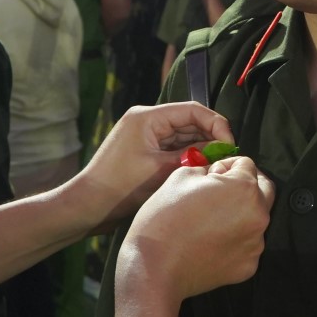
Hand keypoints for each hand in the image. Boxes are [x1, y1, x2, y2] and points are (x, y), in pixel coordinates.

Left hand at [74, 102, 233, 230]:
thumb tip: (219, 151)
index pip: (192, 110)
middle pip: (189, 121)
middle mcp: (147, 121)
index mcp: (148, 117)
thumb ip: (192, 156)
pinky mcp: (145, 151)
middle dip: (210, 138)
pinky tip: (200, 171)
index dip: (216, 125)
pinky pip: (173, 149)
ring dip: (200, 149)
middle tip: (227, 159)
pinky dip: (187, 157)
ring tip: (216, 167)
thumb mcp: (161, 170)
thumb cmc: (118, 187)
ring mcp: (145, 136)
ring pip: (183, 136)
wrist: (87, 206)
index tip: (229, 145)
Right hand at [115, 157, 274, 315]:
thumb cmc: (165, 218)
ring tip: (210, 219)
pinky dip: (235, 239)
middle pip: (264, 189)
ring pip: (255, 218)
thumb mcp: (182, 176)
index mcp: (244, 188)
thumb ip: (207, 169)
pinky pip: (247, 244)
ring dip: (240, 213)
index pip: (247, 164)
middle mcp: (258, 216)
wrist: (155, 267)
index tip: (211, 175)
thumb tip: (215, 174)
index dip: (226, 165)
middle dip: (245, 184)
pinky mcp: (248, 266)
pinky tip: (211, 240)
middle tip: (220, 190)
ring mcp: (255, 244)